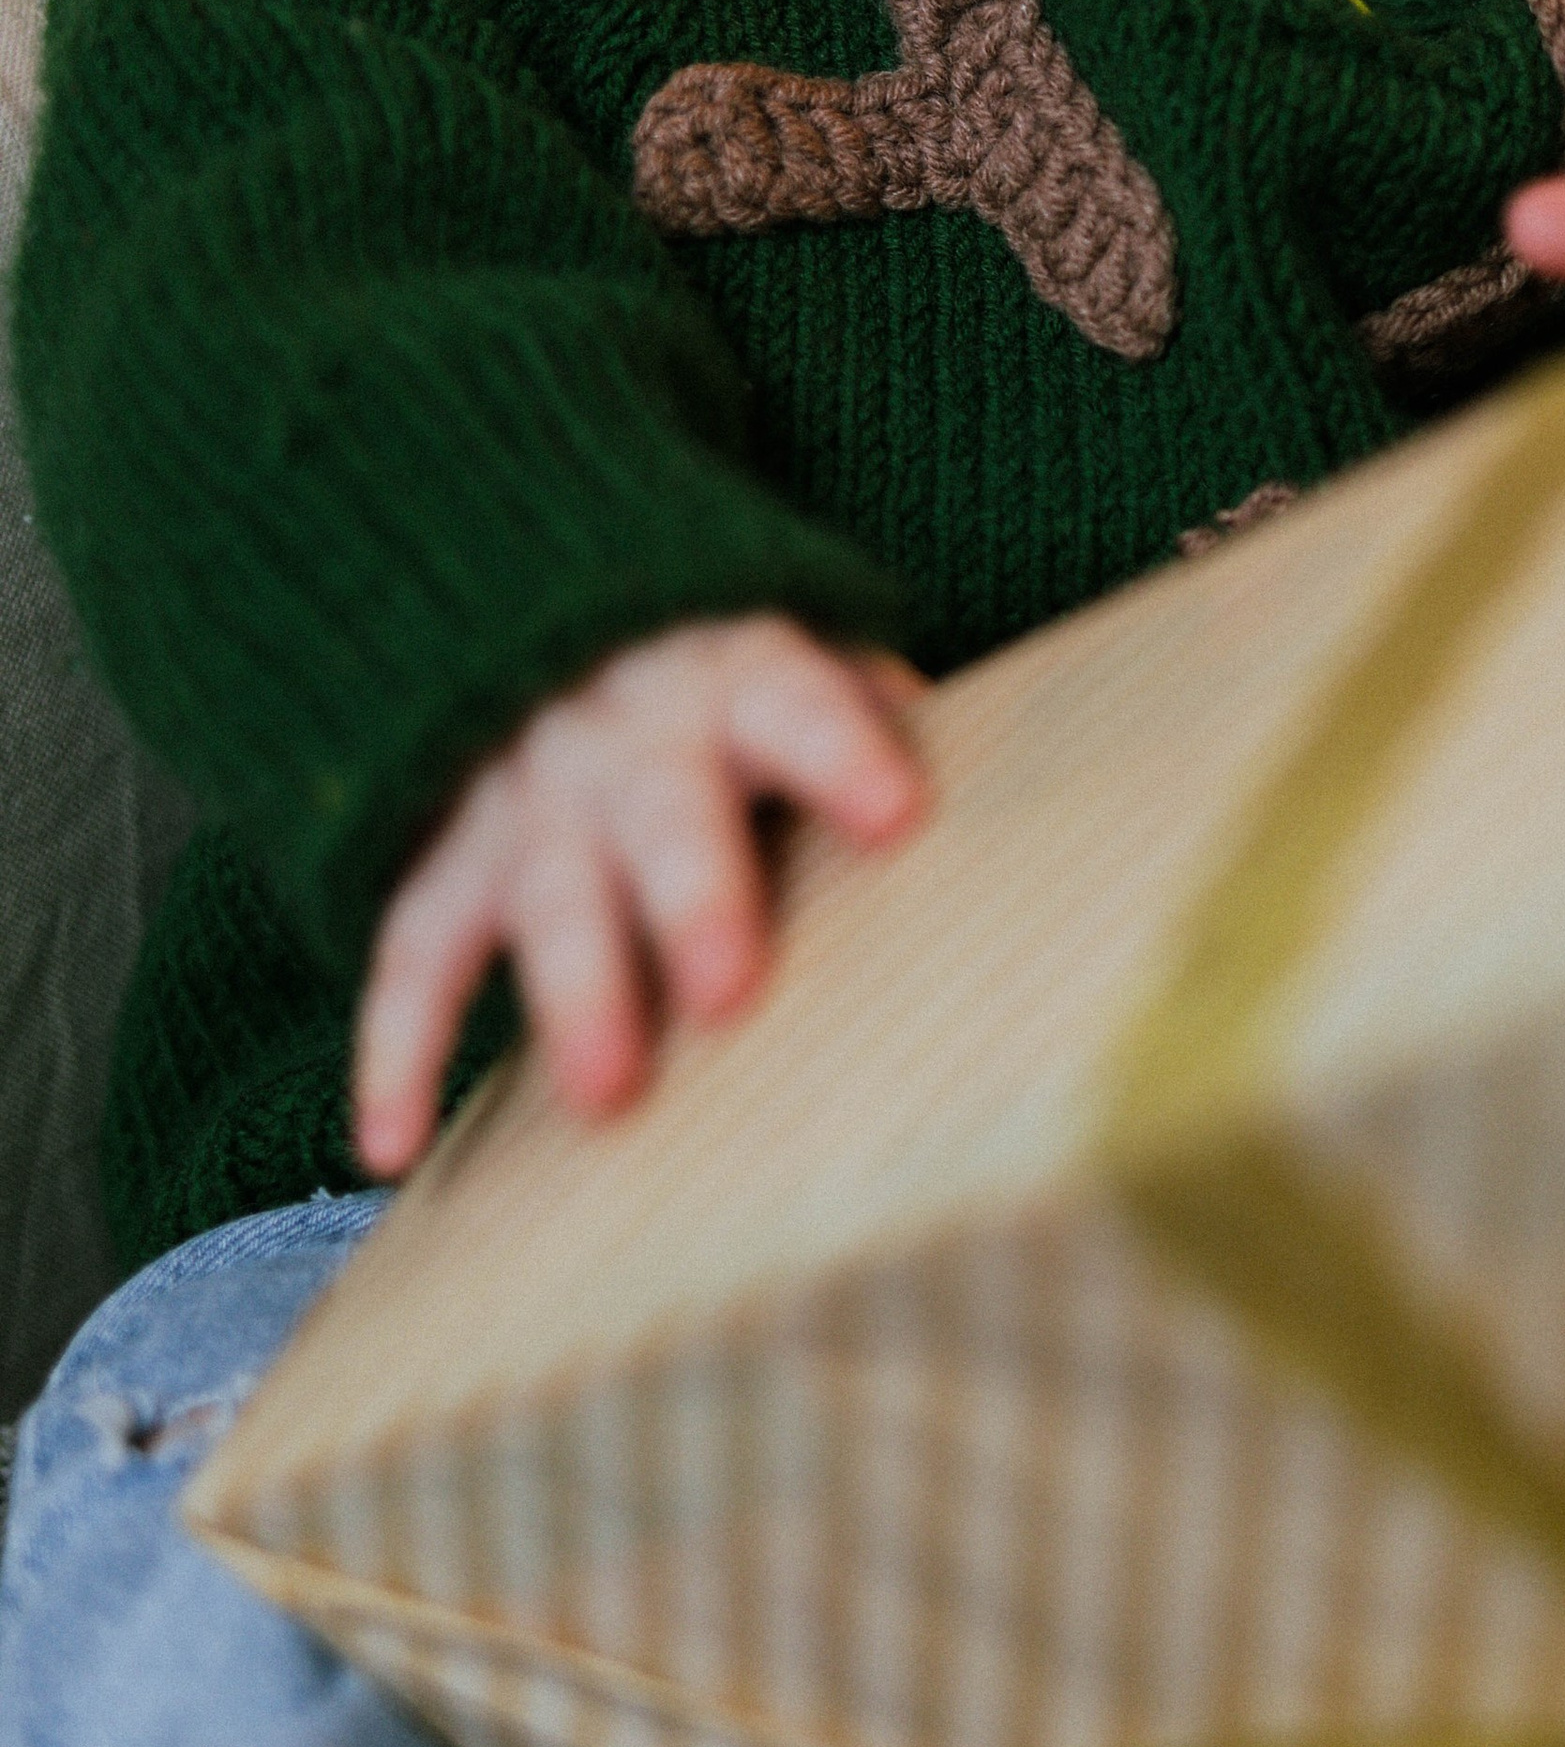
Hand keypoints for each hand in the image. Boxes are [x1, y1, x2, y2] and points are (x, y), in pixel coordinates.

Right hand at [354, 614, 927, 1176]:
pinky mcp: (444, 855)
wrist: (524, 598)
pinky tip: (390, 1148)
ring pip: (545, 892)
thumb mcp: (798, 659)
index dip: (844, 752)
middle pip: (665, 813)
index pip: (798, 703)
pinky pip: (410, 949)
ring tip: (607, 1097)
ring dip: (575, 993)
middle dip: (695, 900)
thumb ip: (871, 718)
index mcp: (736, 677)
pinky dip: (394, 1050)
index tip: (897, 815)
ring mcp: (526, 795)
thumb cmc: (721, 674)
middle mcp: (625, 733)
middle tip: (731, 991)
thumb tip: (993, 787)